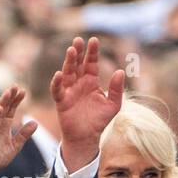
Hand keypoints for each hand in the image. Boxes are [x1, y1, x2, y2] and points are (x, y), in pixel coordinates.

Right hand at [0, 86, 36, 177]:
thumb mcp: (15, 146)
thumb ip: (24, 135)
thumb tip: (35, 122)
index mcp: (4, 127)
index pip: (11, 110)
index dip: (17, 101)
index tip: (24, 92)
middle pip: (4, 108)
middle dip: (10, 97)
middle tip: (16, 86)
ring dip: (2, 102)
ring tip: (8, 92)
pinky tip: (0, 109)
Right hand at [51, 37, 124, 169]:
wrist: (87, 137)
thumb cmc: (99, 120)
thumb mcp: (113, 105)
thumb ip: (116, 89)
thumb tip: (120, 71)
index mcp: (91, 82)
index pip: (91, 63)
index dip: (92, 52)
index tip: (94, 40)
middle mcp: (79, 83)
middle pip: (77, 64)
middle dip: (78, 52)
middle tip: (78, 40)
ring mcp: (69, 91)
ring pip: (67, 73)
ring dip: (69, 62)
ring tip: (71, 50)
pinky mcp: (61, 101)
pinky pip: (57, 90)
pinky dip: (57, 82)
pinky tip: (60, 74)